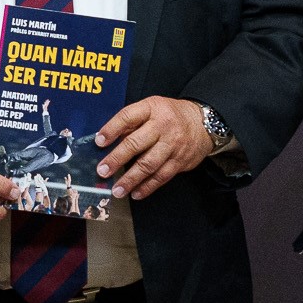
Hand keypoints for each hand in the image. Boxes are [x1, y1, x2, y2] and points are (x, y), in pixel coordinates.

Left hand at [95, 95, 212, 200]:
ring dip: (131, 179)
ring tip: (117, 189)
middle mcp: (163, 126)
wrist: (203, 123)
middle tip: (103, 171)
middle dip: (117, 158)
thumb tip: (107, 141)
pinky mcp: (180, 161)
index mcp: (152, 109)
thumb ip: (132, 122)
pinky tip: (136, 193)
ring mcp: (173, 145)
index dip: (112, 129)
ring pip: (149, 164)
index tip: (98, 142)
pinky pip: (162, 176)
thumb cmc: (169, 116)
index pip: (128, 117)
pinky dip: (148, 187)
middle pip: (136, 143)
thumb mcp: (151, 109)